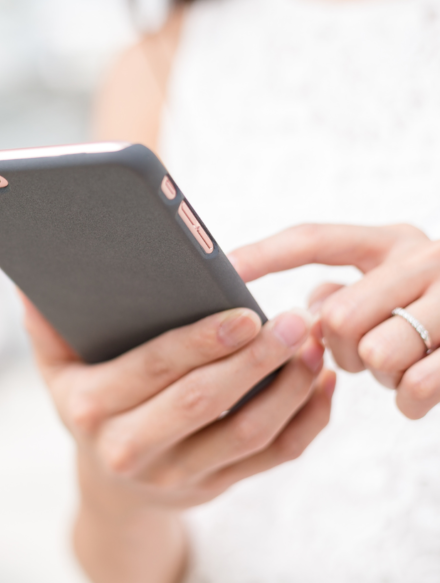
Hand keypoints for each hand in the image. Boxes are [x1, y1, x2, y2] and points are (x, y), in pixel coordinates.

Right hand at [21, 292, 333, 581]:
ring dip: (288, 389)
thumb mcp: (56, 369)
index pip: (150, 369)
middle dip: (254, 360)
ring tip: (312, 346)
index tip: (244, 313)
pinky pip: (271, 458)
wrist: (111, 487)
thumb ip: (46, 323)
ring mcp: (176, 475)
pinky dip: (306, 423)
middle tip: (294, 320)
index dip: (199, 342)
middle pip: (203, 402)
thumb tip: (30, 276)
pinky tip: (320, 385)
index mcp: (89, 409)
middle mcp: (129, 448)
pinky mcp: (215, 487)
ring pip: (246, 434)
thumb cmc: (89, 407)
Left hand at [230, 223, 439, 419]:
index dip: (263, 255)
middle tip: (361, 352)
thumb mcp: (393, 289)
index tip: (222, 269)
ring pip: (374, 355)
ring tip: (399, 365)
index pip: (313, 239)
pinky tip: (418, 390)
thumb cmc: (439, 317)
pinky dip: (408, 401)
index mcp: (391, 241)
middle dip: (339, 349)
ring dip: (377, 375)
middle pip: (337, 316)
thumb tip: (298, 315)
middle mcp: (425, 257)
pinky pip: (415, 387)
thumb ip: (343, 291)